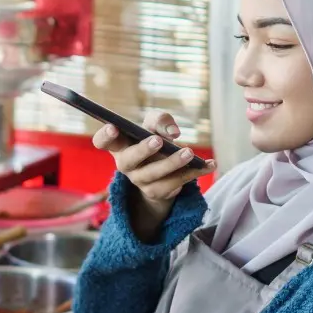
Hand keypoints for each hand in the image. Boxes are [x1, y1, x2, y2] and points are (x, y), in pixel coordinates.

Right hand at [92, 112, 214, 238]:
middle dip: (143, 150)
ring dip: (172, 163)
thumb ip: (160, 120)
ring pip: (155, 174)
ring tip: (189, 153)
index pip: (102, 142)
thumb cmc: (153, 140)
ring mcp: (140, 181)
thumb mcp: (154, 125)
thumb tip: (173, 132)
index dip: (105, 135)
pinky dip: (195, 172)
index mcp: (120, 145)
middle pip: (129, 159)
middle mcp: (126, 165)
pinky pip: (176, 183)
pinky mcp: (158, 192)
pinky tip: (209, 165)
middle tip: (158, 141)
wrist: (161, 171)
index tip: (114, 127)